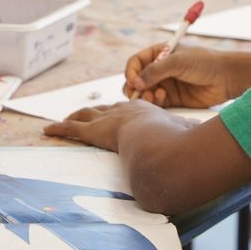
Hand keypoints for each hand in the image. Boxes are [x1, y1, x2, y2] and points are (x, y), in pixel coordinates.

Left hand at [44, 102, 184, 150]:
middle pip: (103, 108)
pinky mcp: (93, 132)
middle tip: (85, 112)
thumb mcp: (184, 135)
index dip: (119, 110)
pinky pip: (72, 129)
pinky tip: (47, 130)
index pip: (127, 109)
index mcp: (143, 111)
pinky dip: (59, 129)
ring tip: (62, 121)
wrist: (157, 139)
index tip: (116, 112)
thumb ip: (189, 135)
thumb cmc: (173, 139)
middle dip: (94, 110)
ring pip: (84, 116)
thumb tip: (203, 141)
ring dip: (73, 118)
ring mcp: (107, 119)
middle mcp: (123, 110)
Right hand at [124, 44, 235, 107]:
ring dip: (144, 96)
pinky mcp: (172, 99)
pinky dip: (154, 102)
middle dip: (134, 87)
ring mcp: (165, 84)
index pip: (136, 62)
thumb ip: (155, 71)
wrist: (226, 78)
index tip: (133, 81)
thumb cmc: (204, 63)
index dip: (131, 72)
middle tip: (138, 93)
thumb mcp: (178, 62)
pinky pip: (155, 102)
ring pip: (144, 93)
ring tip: (154, 96)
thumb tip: (134, 82)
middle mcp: (160, 69)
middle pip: (136, 79)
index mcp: (159, 54)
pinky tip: (162, 98)